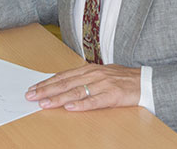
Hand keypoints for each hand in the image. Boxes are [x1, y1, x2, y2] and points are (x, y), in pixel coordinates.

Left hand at [25, 63, 140, 111]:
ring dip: (58, 98)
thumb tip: (62, 83)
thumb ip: (82, 78)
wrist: (144, 81)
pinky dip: (81, 104)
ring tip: (45, 103)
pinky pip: (94, 101)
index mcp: (88, 69)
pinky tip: (70, 107)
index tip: (33, 88)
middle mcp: (93, 74)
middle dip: (46, 90)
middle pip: (65, 83)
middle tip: (31, 96)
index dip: (46, 82)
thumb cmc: (121, 79)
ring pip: (76, 91)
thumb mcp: (99, 74)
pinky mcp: (112, 95)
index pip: (62, 76)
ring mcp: (102, 84)